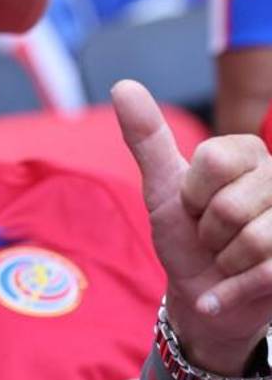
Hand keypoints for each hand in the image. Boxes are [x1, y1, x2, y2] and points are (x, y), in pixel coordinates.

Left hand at [114, 79, 271, 375]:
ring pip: (254, 240)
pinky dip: (229, 292)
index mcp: (249, 154)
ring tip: (227, 260)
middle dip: (208, 232)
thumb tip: (122, 85)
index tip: (194, 205)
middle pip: (231, 206)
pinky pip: (266, 272)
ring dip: (224, 262)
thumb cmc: (186, 238)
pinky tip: (221, 294)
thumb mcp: (163, 189)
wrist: (203, 294)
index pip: (213, 160)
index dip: (192, 193)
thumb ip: (148, 138)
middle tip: (212, 237)